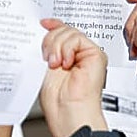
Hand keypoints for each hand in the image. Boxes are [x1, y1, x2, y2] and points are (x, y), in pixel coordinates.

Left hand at [38, 19, 108, 136]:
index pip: (62, 33)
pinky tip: (64, 63)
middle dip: (50, 40)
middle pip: (64, 30)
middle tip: (46, 58)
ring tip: (54, 64)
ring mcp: (88, 54)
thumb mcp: (44, 69)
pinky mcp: (96, 54)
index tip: (41, 24)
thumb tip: (40, 33)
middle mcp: (79, 54)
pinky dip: (66, 49)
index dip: (52, 26)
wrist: (68, 112)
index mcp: (67, 57)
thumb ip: (46, 51)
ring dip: (56, 47)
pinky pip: (77, 39)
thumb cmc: (58, 101)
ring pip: (69, 32)